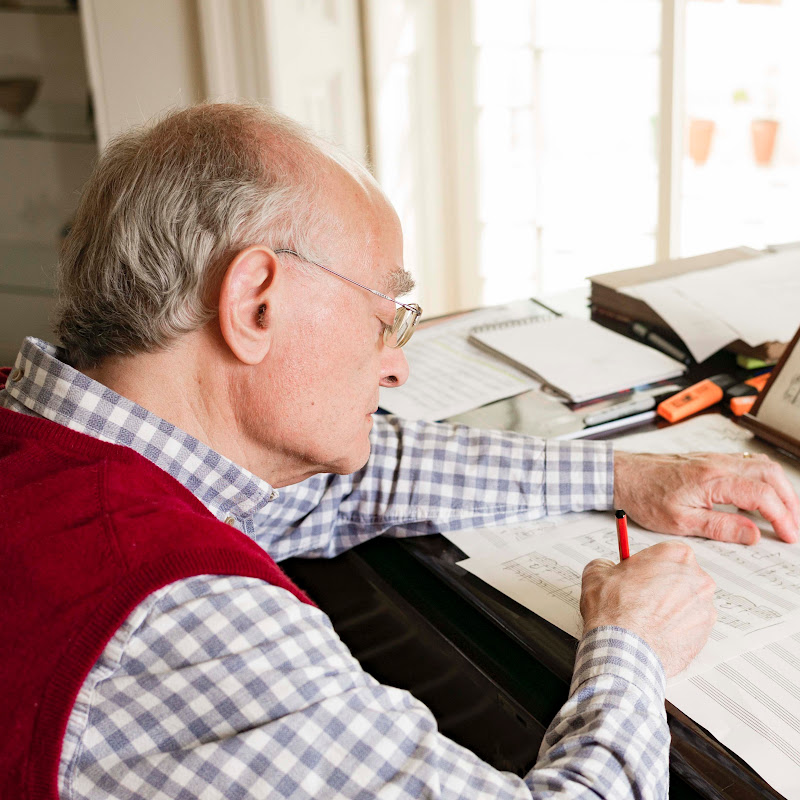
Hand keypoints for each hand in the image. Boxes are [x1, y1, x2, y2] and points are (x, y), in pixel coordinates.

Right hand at [581, 541, 716, 676]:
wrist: (623, 650)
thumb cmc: (614, 611)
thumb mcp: (596, 573)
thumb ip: (606, 564)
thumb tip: (607, 568)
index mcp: (675, 555)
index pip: (667, 552)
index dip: (651, 564)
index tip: (640, 573)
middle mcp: (697, 579)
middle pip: (680, 576)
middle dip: (663, 585)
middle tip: (640, 596)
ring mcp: (705, 608)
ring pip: (686, 603)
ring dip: (670, 608)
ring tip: (645, 619)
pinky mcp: (705, 634)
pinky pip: (690, 626)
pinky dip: (675, 629)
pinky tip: (654, 634)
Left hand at [614, 450, 799, 544]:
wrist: (621, 474)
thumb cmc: (643, 495)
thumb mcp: (679, 521)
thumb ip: (720, 527)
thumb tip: (753, 535)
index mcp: (712, 479)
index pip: (762, 495)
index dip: (782, 517)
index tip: (788, 535)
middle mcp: (717, 463)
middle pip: (770, 475)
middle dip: (789, 501)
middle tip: (792, 525)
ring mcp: (713, 459)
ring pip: (761, 466)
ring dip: (778, 488)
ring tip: (782, 513)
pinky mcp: (708, 460)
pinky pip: (745, 464)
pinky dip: (761, 480)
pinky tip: (756, 499)